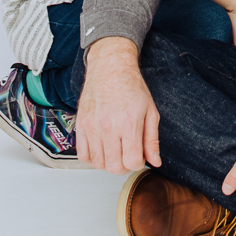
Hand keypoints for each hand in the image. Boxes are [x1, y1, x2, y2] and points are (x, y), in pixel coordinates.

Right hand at [75, 37, 160, 173]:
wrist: (110, 68)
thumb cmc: (131, 87)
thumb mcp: (150, 111)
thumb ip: (152, 139)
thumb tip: (155, 161)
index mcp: (129, 123)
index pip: (132, 162)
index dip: (138, 163)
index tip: (138, 156)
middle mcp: (108, 127)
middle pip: (114, 167)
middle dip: (124, 166)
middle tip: (127, 154)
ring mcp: (92, 127)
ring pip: (98, 164)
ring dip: (108, 162)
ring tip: (115, 149)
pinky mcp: (80, 126)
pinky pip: (83, 156)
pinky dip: (92, 158)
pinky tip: (102, 148)